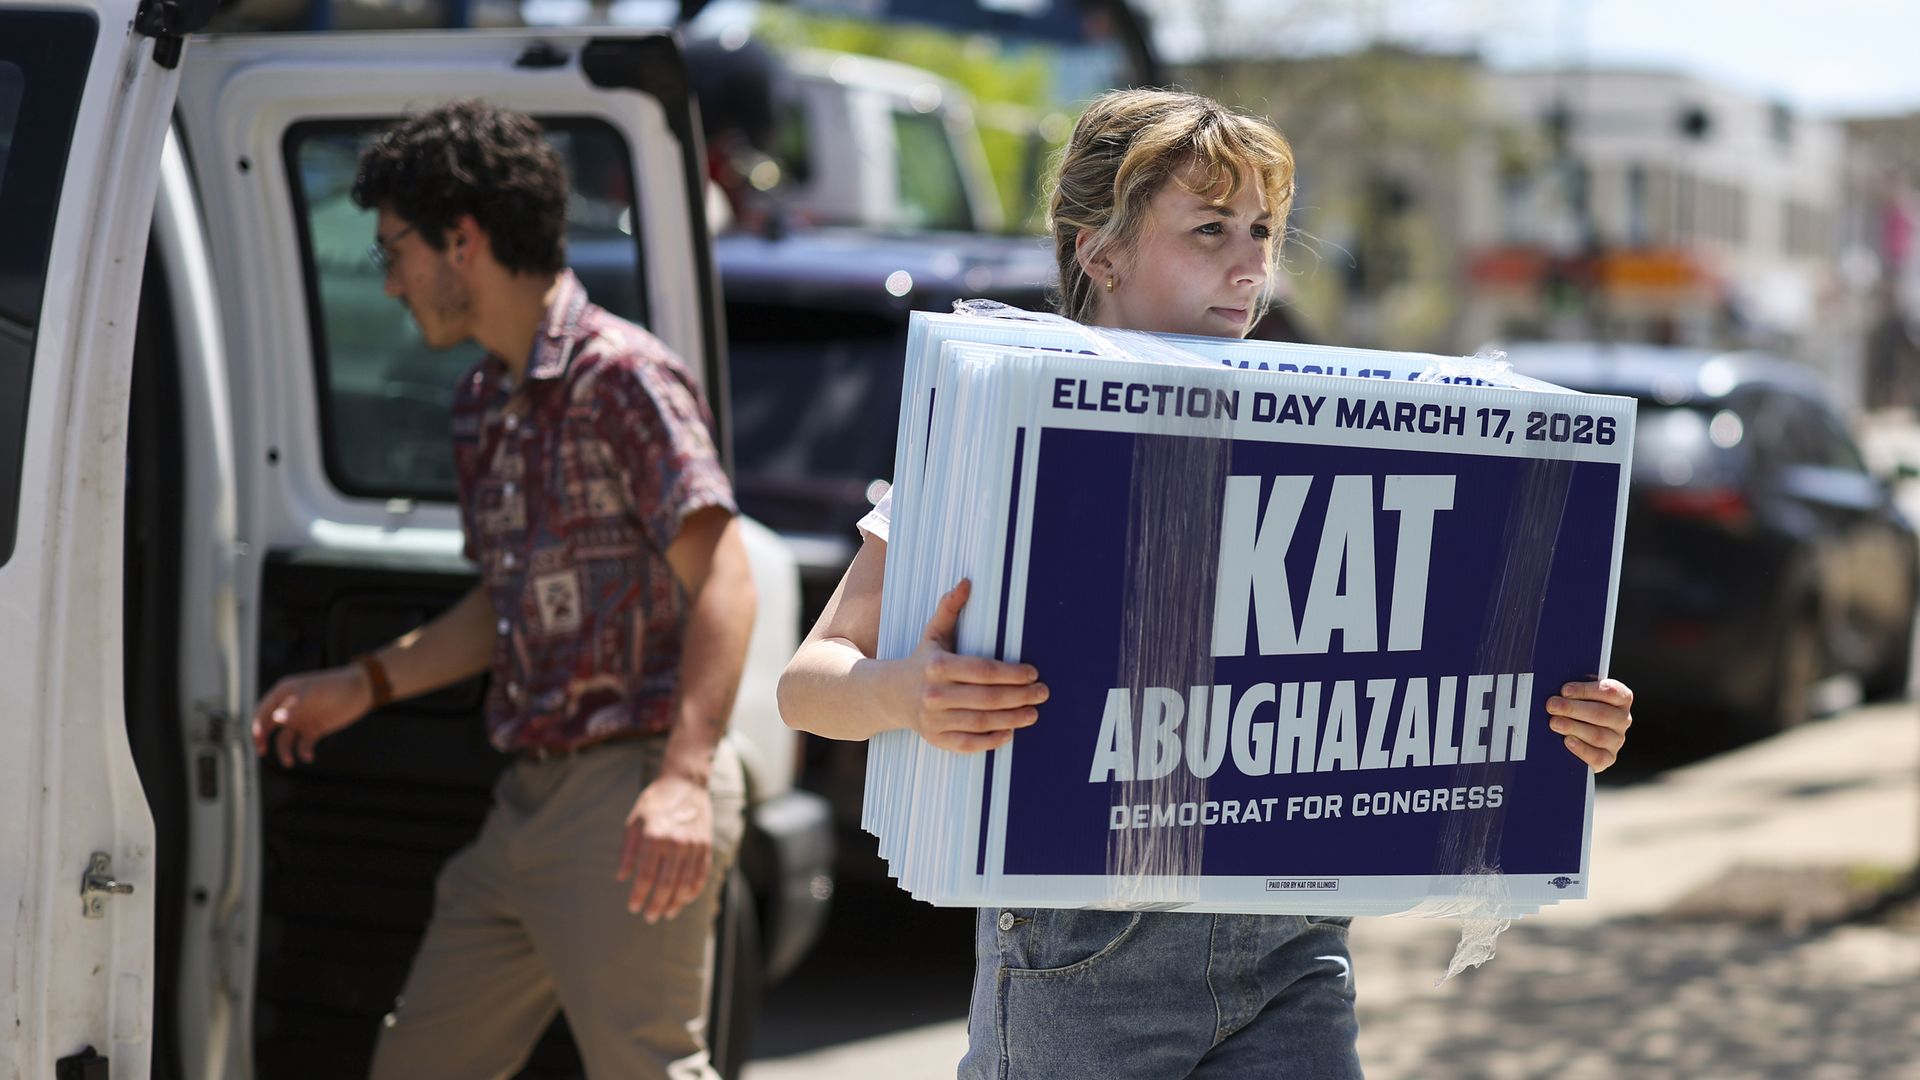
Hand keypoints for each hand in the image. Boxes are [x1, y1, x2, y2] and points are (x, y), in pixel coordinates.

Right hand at [251, 666, 372, 766]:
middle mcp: (290, 707)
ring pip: (285, 738)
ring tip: (290, 762)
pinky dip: (303, 751)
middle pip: (269, 726)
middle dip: (262, 739)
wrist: (361, 691)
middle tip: (261, 752)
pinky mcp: (314, 729)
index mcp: (284, 693)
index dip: (257, 724)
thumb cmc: (336, 686)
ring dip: (284, 751)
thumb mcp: (314, 694)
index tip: (257, 739)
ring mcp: (302, 719)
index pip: (263, 710)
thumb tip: (276, 719)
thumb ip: (295, 707)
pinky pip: (303, 744)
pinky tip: (309, 757)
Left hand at [617, 772, 712, 922]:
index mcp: (654, 837)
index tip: (633, 908)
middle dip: (657, 905)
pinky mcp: (706, 846)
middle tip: (650, 918)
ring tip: (667, 913)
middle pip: (667, 885)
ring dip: (676, 903)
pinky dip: (693, 891)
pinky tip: (684, 900)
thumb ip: (627, 851)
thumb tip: (621, 878)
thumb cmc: (655, 803)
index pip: (646, 876)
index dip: (639, 896)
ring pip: (686, 884)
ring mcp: (694, 845)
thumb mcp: (634, 822)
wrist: (685, 783)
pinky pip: (701, 875)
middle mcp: (676, 843)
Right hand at [898, 579, 1048, 753]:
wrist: (889, 695)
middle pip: (986, 698)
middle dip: (1019, 696)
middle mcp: (933, 693)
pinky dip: (989, 740)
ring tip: (1033, 713)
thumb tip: (967, 582)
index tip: (1033, 673)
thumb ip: (949, 608)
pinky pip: (967, 744)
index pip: (982, 670)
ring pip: (980, 722)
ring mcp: (933, 719)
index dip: (1011, 673)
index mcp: (936, 665)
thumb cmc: (921, 661)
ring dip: (1011, 719)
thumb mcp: (933, 634)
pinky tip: (1009, 733)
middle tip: (1042, 693)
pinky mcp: (934, 739)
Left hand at [1547, 678, 1633, 771]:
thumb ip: (1571, 691)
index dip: (1587, 690)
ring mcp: (1616, 740)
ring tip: (1554, 722)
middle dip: (1573, 709)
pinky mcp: (1608, 758)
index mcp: (1620, 698)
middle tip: (1552, 705)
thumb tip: (1555, 688)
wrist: (1573, 736)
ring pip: (1598, 735)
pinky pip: (1598, 757)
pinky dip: (1581, 749)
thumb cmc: (1575, 707)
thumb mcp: (1577, 695)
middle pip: (1601, 713)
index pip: (1611, 691)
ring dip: (1573, 727)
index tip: (1564, 690)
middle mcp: (1622, 719)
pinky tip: (1567, 740)